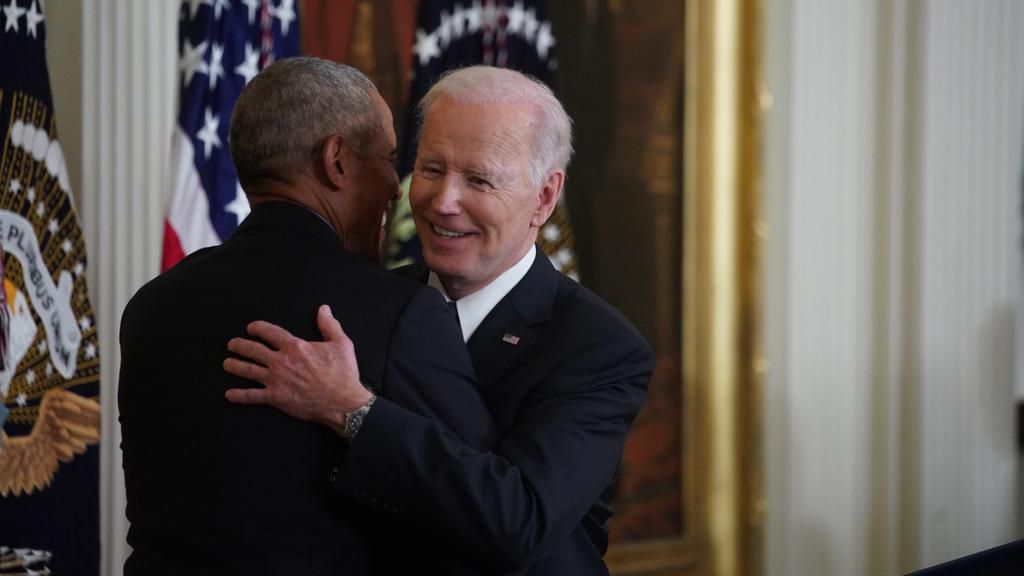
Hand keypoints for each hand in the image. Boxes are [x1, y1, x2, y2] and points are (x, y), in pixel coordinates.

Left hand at [223, 305, 371, 434]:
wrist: (342, 401)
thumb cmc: (343, 373)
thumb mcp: (341, 343)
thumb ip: (329, 325)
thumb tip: (324, 309)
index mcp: (295, 347)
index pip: (271, 333)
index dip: (258, 328)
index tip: (251, 327)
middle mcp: (281, 362)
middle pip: (254, 350)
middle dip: (240, 345)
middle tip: (232, 344)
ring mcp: (276, 380)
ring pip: (248, 370)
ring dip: (235, 365)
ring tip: (227, 363)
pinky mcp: (276, 398)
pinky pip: (252, 396)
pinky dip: (239, 395)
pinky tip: (229, 394)